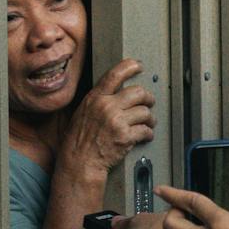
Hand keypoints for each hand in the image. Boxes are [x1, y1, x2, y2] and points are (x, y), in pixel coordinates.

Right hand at [60, 59, 154, 177]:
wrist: (80, 162)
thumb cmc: (79, 140)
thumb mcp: (82, 112)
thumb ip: (98, 100)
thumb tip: (116, 92)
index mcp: (95, 98)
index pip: (115, 74)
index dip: (130, 66)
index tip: (138, 66)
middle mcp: (107, 107)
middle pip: (138, 92)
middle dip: (148, 98)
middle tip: (149, 102)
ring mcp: (117, 121)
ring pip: (145, 112)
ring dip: (149, 119)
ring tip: (147, 123)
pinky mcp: (126, 137)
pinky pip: (146, 130)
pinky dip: (148, 134)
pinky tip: (144, 136)